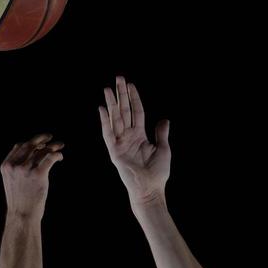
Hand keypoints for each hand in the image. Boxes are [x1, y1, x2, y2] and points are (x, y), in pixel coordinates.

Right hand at [0, 133, 63, 216]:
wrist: (22, 215)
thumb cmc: (20, 201)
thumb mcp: (12, 182)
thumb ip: (17, 168)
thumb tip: (33, 156)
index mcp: (6, 166)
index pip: (19, 146)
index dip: (31, 143)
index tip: (40, 143)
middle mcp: (14, 165)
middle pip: (30, 145)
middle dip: (42, 139)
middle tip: (51, 137)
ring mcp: (26, 169)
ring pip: (42, 151)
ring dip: (52, 147)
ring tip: (60, 146)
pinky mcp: (38, 174)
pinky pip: (50, 158)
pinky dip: (57, 155)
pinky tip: (60, 157)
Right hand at [99, 76, 169, 204]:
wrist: (150, 189)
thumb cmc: (157, 173)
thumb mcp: (163, 149)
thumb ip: (161, 133)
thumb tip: (164, 119)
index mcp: (139, 135)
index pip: (136, 112)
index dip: (134, 98)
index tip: (130, 84)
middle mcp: (128, 137)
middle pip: (124, 111)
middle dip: (121, 94)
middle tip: (118, 78)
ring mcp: (120, 143)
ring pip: (115, 118)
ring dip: (112, 103)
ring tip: (108, 88)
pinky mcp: (114, 151)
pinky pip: (108, 134)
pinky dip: (105, 121)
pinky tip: (102, 109)